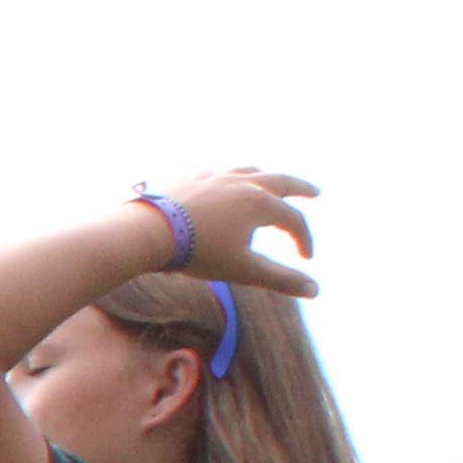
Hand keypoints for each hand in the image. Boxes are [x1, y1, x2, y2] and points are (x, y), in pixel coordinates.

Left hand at [153, 170, 321, 297]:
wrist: (147, 232)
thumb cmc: (197, 253)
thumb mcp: (243, 270)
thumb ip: (280, 280)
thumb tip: (316, 291)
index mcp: (261, 203)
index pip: (293, 220)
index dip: (304, 240)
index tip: (306, 257)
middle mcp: (242, 183)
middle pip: (280, 181)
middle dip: (300, 188)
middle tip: (314, 192)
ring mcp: (215, 177)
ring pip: (249, 171)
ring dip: (266, 177)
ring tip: (271, 182)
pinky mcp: (191, 178)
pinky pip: (218, 174)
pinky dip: (230, 178)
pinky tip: (224, 184)